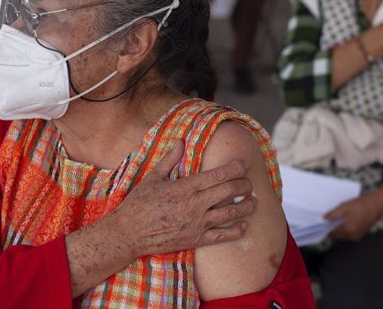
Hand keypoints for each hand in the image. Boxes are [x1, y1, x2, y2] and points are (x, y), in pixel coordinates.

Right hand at [113, 141, 255, 257]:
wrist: (128, 233)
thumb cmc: (139, 203)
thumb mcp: (153, 177)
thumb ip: (170, 159)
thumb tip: (180, 141)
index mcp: (186, 187)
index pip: (218, 175)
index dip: (235, 168)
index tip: (244, 164)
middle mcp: (195, 204)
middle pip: (228, 191)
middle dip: (244, 185)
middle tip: (250, 183)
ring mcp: (197, 224)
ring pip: (230, 213)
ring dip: (246, 206)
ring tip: (254, 201)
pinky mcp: (196, 240)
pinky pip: (222, 236)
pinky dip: (236, 231)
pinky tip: (244, 225)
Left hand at [325, 192, 382, 241]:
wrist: (376, 205)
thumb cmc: (360, 205)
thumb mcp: (343, 207)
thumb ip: (332, 215)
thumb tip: (323, 219)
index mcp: (348, 230)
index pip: (331, 232)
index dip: (326, 227)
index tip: (323, 221)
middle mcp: (352, 236)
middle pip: (337, 234)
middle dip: (333, 226)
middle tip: (332, 217)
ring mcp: (357, 236)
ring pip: (342, 234)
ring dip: (339, 227)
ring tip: (342, 216)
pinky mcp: (360, 234)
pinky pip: (348, 233)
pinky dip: (346, 227)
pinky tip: (348, 219)